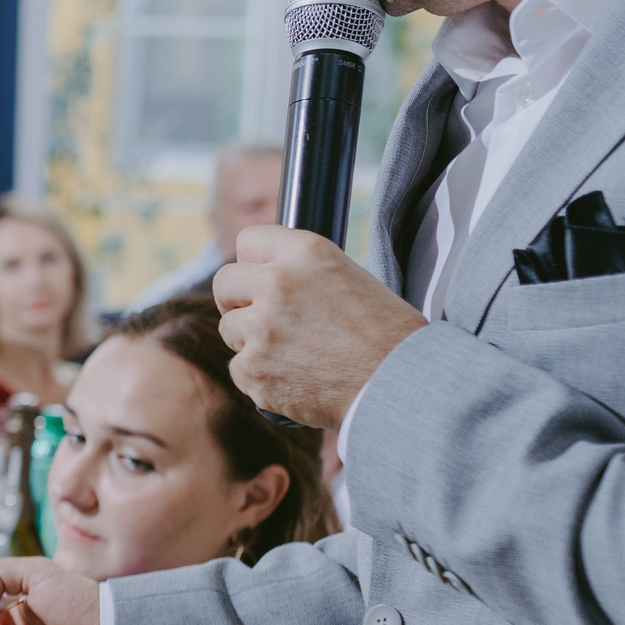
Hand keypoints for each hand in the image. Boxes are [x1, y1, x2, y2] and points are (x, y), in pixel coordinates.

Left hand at [214, 227, 425, 427]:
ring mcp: (260, 328)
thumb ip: (300, 272)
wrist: (399, 384)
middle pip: (225, 282)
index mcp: (304, 252)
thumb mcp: (347, 278)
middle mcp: (276, 283)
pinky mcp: (252, 368)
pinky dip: (260, 376)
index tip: (261, 277)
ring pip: (229, 328)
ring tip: (294, 352)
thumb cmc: (385, 334)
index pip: (248, 240)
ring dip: (251, 341)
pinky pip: (238, 368)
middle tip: (264, 317)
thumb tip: (263, 274)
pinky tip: (294, 378)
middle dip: (238, 300)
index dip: (254, 262)